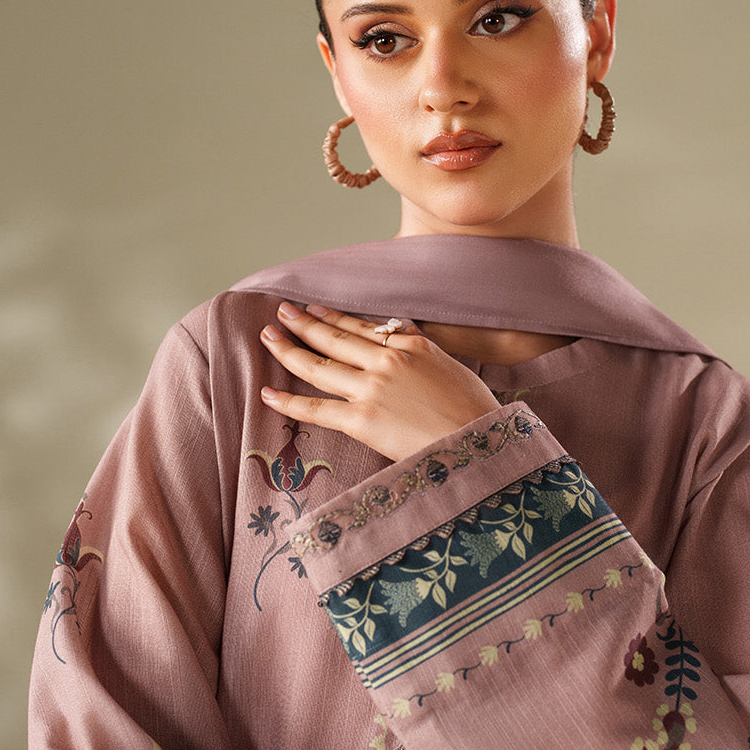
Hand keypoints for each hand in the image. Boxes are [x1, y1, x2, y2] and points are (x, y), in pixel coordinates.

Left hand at [259, 302, 501, 462]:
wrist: (483, 440)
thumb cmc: (475, 410)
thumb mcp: (451, 366)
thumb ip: (421, 350)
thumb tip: (403, 334)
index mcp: (411, 345)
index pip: (363, 327)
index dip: (333, 317)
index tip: (314, 309)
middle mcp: (387, 360)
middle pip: (334, 338)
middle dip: (303, 323)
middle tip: (281, 311)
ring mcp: (372, 388)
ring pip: (318, 365)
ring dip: (288, 350)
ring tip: (268, 336)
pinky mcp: (363, 420)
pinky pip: (316, 409)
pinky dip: (288, 401)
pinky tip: (267, 393)